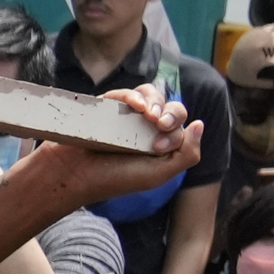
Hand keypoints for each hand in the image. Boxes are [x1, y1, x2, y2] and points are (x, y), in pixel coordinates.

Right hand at [43, 82, 197, 211]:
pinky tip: (135, 106)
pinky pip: (129, 93)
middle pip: (171, 107)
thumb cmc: (113, 179)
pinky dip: (135, 95)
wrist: (72, 176)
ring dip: (156, 101)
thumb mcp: (158, 174)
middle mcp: (145, 129)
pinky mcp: (109, 108)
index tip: (157, 146)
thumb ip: (187, 154)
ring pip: (153, 95)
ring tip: (147, 115)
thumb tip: (200, 123)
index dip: (176, 130)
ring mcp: (127, 117)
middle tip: (159, 125)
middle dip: (172, 112)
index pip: (180, 126)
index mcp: (158, 144)